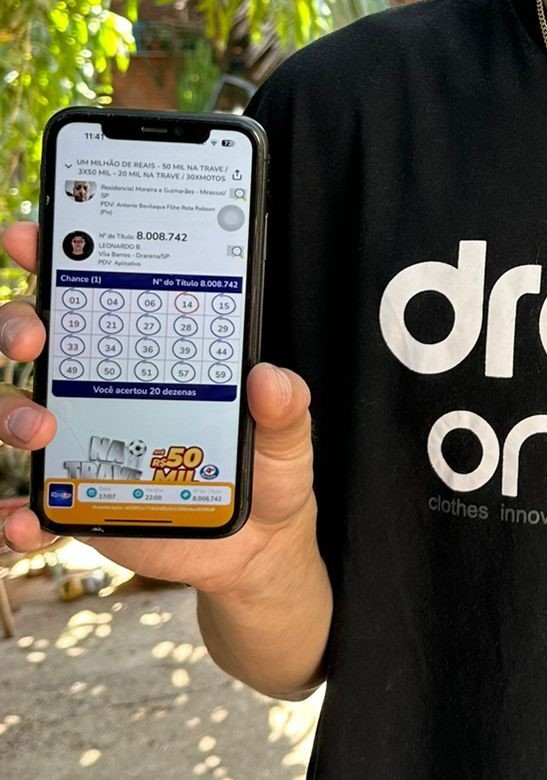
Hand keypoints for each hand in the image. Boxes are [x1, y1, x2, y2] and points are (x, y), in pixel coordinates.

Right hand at [0, 222, 318, 597]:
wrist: (255, 545)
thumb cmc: (265, 467)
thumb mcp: (286, 435)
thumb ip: (285, 408)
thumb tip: (269, 377)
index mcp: (145, 347)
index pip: (88, 286)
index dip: (50, 253)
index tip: (30, 235)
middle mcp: (98, 383)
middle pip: (32, 336)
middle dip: (17, 323)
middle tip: (34, 337)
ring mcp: (78, 440)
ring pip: (13, 409)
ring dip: (9, 413)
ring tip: (40, 430)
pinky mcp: (73, 499)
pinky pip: (26, 505)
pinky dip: (14, 513)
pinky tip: (26, 519)